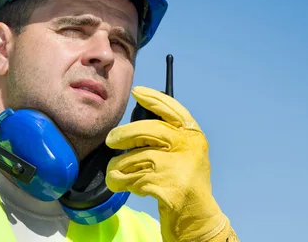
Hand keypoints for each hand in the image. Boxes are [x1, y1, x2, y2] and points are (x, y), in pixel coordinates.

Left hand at [105, 86, 237, 241]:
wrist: (196, 216)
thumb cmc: (184, 181)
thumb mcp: (186, 152)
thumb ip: (169, 135)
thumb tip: (137, 118)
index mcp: (193, 136)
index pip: (173, 109)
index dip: (154, 99)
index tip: (137, 91)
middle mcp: (188, 148)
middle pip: (148, 130)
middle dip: (124, 134)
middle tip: (111, 139)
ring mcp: (178, 167)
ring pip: (134, 157)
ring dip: (119, 165)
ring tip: (117, 170)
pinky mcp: (166, 187)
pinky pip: (131, 178)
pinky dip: (121, 181)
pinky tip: (124, 184)